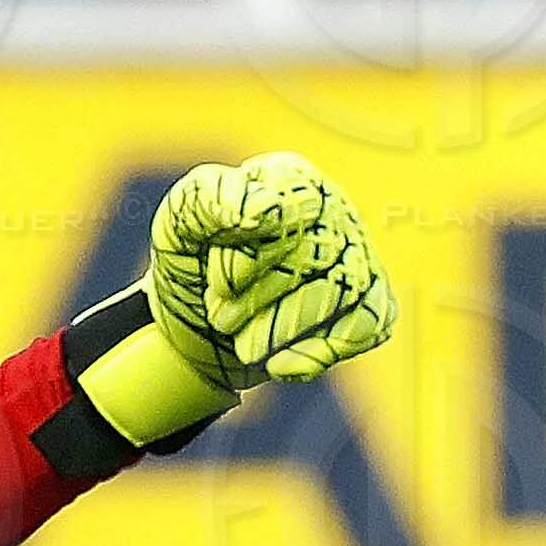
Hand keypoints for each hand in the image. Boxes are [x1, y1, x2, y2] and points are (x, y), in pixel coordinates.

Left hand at [79, 153, 399, 446]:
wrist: (196, 323)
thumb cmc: (191, 261)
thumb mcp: (179, 224)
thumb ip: (209, 200)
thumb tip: (261, 211)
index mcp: (288, 179)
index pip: (290, 211)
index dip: (250, 258)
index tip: (220, 284)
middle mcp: (332, 210)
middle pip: (317, 257)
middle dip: (257, 301)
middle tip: (219, 315)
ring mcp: (355, 256)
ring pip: (344, 294)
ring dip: (280, 331)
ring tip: (243, 342)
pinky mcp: (367, 304)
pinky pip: (366, 327)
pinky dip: (317, 354)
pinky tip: (278, 365)